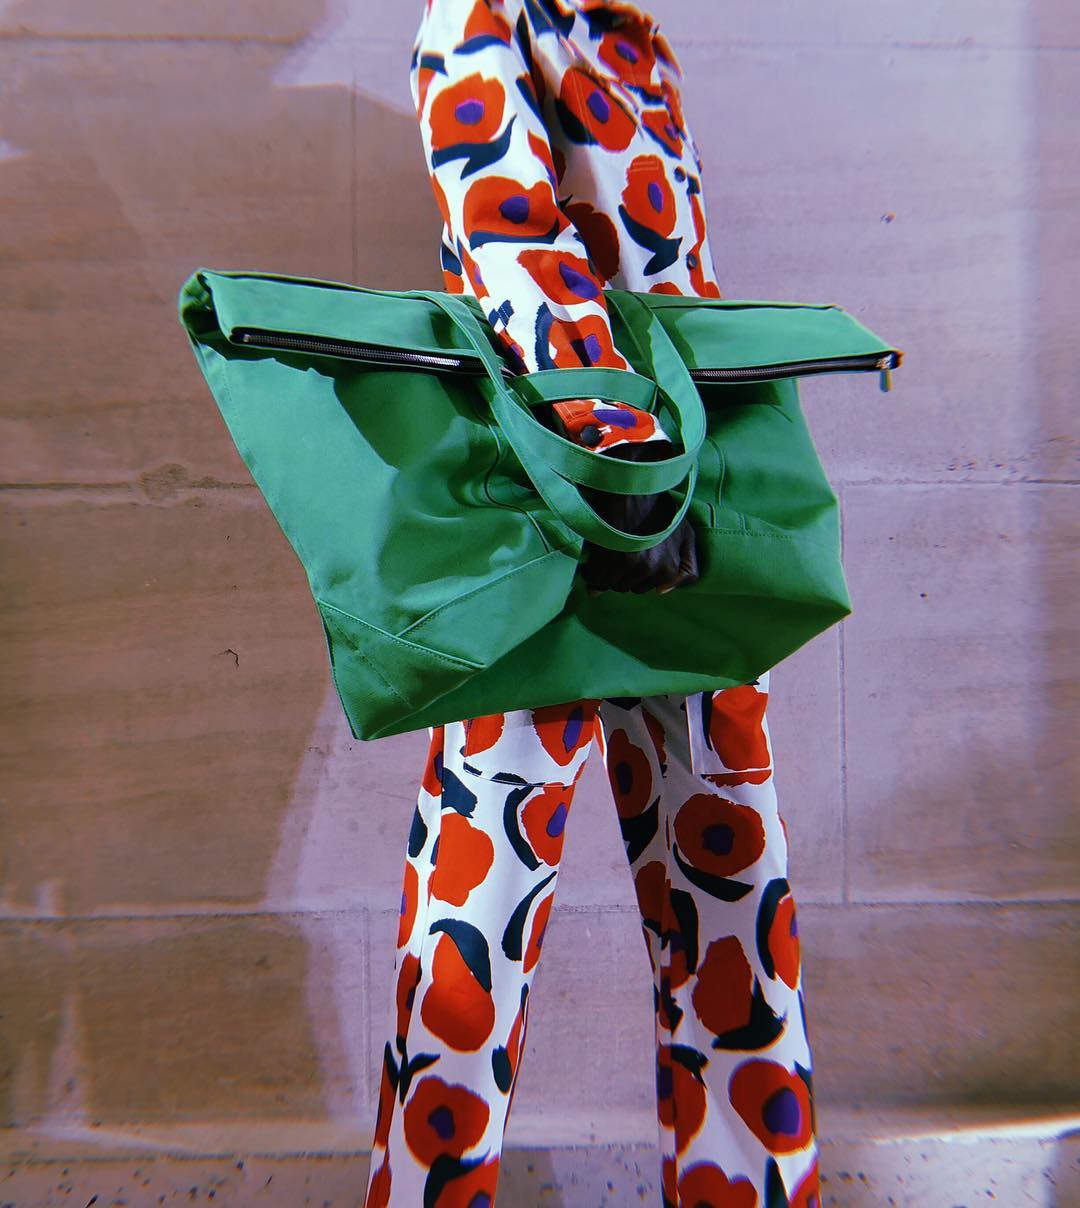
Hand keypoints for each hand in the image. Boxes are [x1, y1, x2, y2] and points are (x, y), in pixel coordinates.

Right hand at [579, 440, 699, 595]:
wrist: (634, 486)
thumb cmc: (660, 508)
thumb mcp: (686, 536)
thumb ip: (687, 569)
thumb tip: (662, 592)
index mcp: (669, 569)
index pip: (646, 589)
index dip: (638, 574)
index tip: (634, 558)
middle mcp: (651, 570)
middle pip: (627, 587)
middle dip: (622, 574)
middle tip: (620, 552)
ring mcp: (629, 565)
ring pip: (609, 584)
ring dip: (604, 574)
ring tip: (606, 554)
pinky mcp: (608, 557)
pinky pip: (595, 577)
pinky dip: (591, 572)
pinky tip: (594, 557)